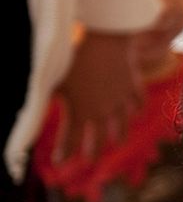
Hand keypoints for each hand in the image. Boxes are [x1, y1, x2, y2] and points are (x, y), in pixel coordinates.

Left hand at [55, 30, 141, 161]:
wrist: (106, 40)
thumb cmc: (74, 57)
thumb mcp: (53, 80)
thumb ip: (43, 100)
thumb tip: (26, 117)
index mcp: (80, 111)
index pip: (71, 139)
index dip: (64, 152)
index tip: (58, 162)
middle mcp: (102, 111)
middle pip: (99, 138)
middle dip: (93, 151)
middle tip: (90, 160)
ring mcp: (120, 100)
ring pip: (122, 125)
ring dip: (119, 135)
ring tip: (118, 142)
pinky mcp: (133, 86)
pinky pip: (137, 102)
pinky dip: (136, 109)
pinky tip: (135, 112)